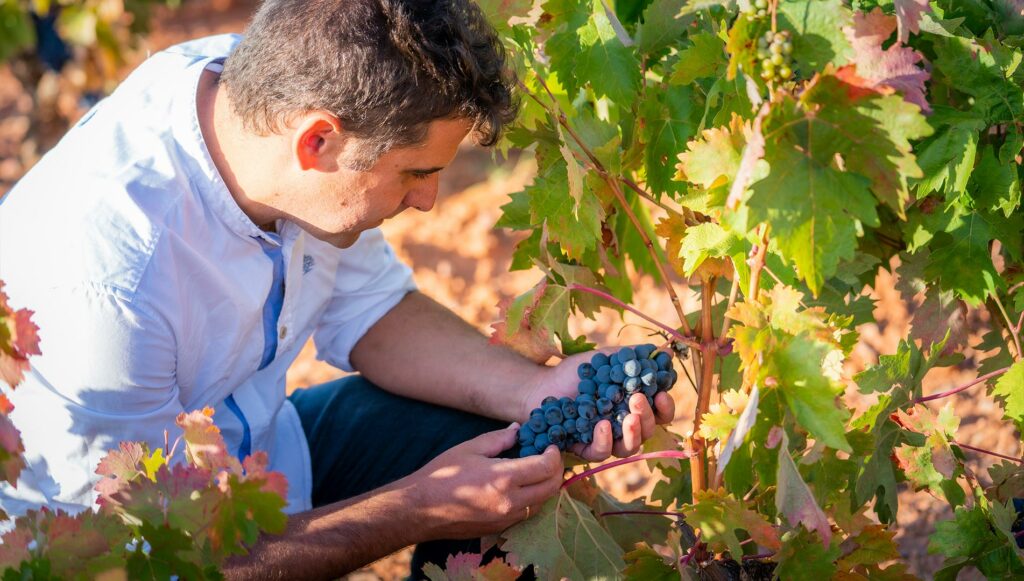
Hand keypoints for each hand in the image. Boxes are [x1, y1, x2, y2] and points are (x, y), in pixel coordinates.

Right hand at [408, 423, 563, 539]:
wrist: (420, 508)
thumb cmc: (441, 475)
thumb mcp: (470, 448)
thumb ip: (499, 439)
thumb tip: (518, 429)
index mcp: (503, 478)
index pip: (545, 467)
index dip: (554, 455)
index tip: (551, 446)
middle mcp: (510, 502)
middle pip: (551, 488)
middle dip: (556, 471)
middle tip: (550, 458)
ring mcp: (506, 519)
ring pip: (541, 503)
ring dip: (545, 486)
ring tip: (536, 471)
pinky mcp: (500, 528)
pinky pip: (526, 513)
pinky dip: (531, 499)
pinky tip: (521, 487)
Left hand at [519, 349, 675, 461]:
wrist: (542, 384)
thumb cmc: (575, 372)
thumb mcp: (605, 359)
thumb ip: (632, 357)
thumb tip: (666, 351)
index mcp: (632, 406)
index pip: (659, 413)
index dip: (665, 407)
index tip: (661, 394)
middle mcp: (623, 426)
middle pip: (647, 431)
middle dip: (647, 417)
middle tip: (639, 400)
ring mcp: (605, 439)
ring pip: (628, 448)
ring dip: (633, 435)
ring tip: (629, 418)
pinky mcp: (584, 449)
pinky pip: (600, 452)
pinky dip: (604, 441)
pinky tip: (602, 425)